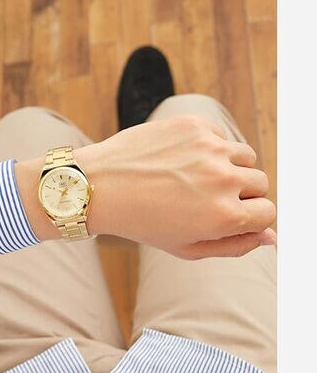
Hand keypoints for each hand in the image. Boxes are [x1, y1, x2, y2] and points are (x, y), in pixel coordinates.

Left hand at [74, 115, 275, 258]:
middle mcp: (222, 179)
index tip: (229, 214)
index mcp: (224, 216)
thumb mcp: (186, 248)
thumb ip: (234, 245)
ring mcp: (209, 148)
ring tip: (195, 177)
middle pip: (260, 183)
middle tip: (206, 197)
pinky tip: (180, 159)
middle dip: (241, 193)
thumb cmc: (141, 222)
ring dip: (229, 167)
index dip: (250, 216)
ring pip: (245, 156)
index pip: (268, 212)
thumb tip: (272, 235)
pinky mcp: (194, 125)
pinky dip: (208, 147)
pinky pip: (220, 135)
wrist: (100, 185)